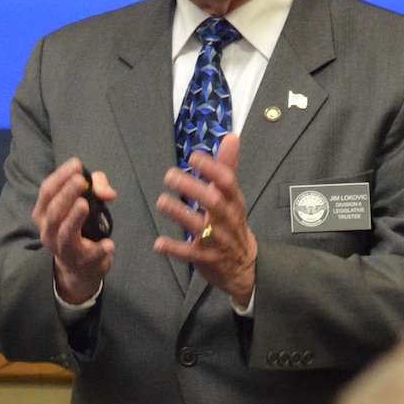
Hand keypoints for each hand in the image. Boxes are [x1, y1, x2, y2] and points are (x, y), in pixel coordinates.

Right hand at [33, 157, 116, 303]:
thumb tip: (107, 192)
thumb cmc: (80, 226)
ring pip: (65, 233)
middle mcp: (48, 232)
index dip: (60, 177)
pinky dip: (99, 250)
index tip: (76, 164)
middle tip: (80, 181)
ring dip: (74, 218)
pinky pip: (90, 256)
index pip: (47, 192)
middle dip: (66, 194)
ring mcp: (63, 249)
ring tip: (84, 204)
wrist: (80, 267)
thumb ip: (96, 188)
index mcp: (44, 214)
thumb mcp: (84, 202)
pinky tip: (109, 244)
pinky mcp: (82, 262)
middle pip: (54, 212)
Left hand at [155, 133, 257, 303]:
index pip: (227, 182)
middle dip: (192, 188)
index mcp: (233, 202)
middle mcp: (226, 220)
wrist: (244, 266)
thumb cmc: (233, 224)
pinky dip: (174, 248)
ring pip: (200, 227)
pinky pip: (189, 254)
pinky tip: (158, 243)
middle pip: (213, 202)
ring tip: (162, 202)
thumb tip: (231, 137)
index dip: (212, 168)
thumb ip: (227, 167)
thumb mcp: (233, 196)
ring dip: (180, 213)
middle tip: (170, 176)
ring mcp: (216, 240)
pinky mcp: (205, 259)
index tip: (193, 157)